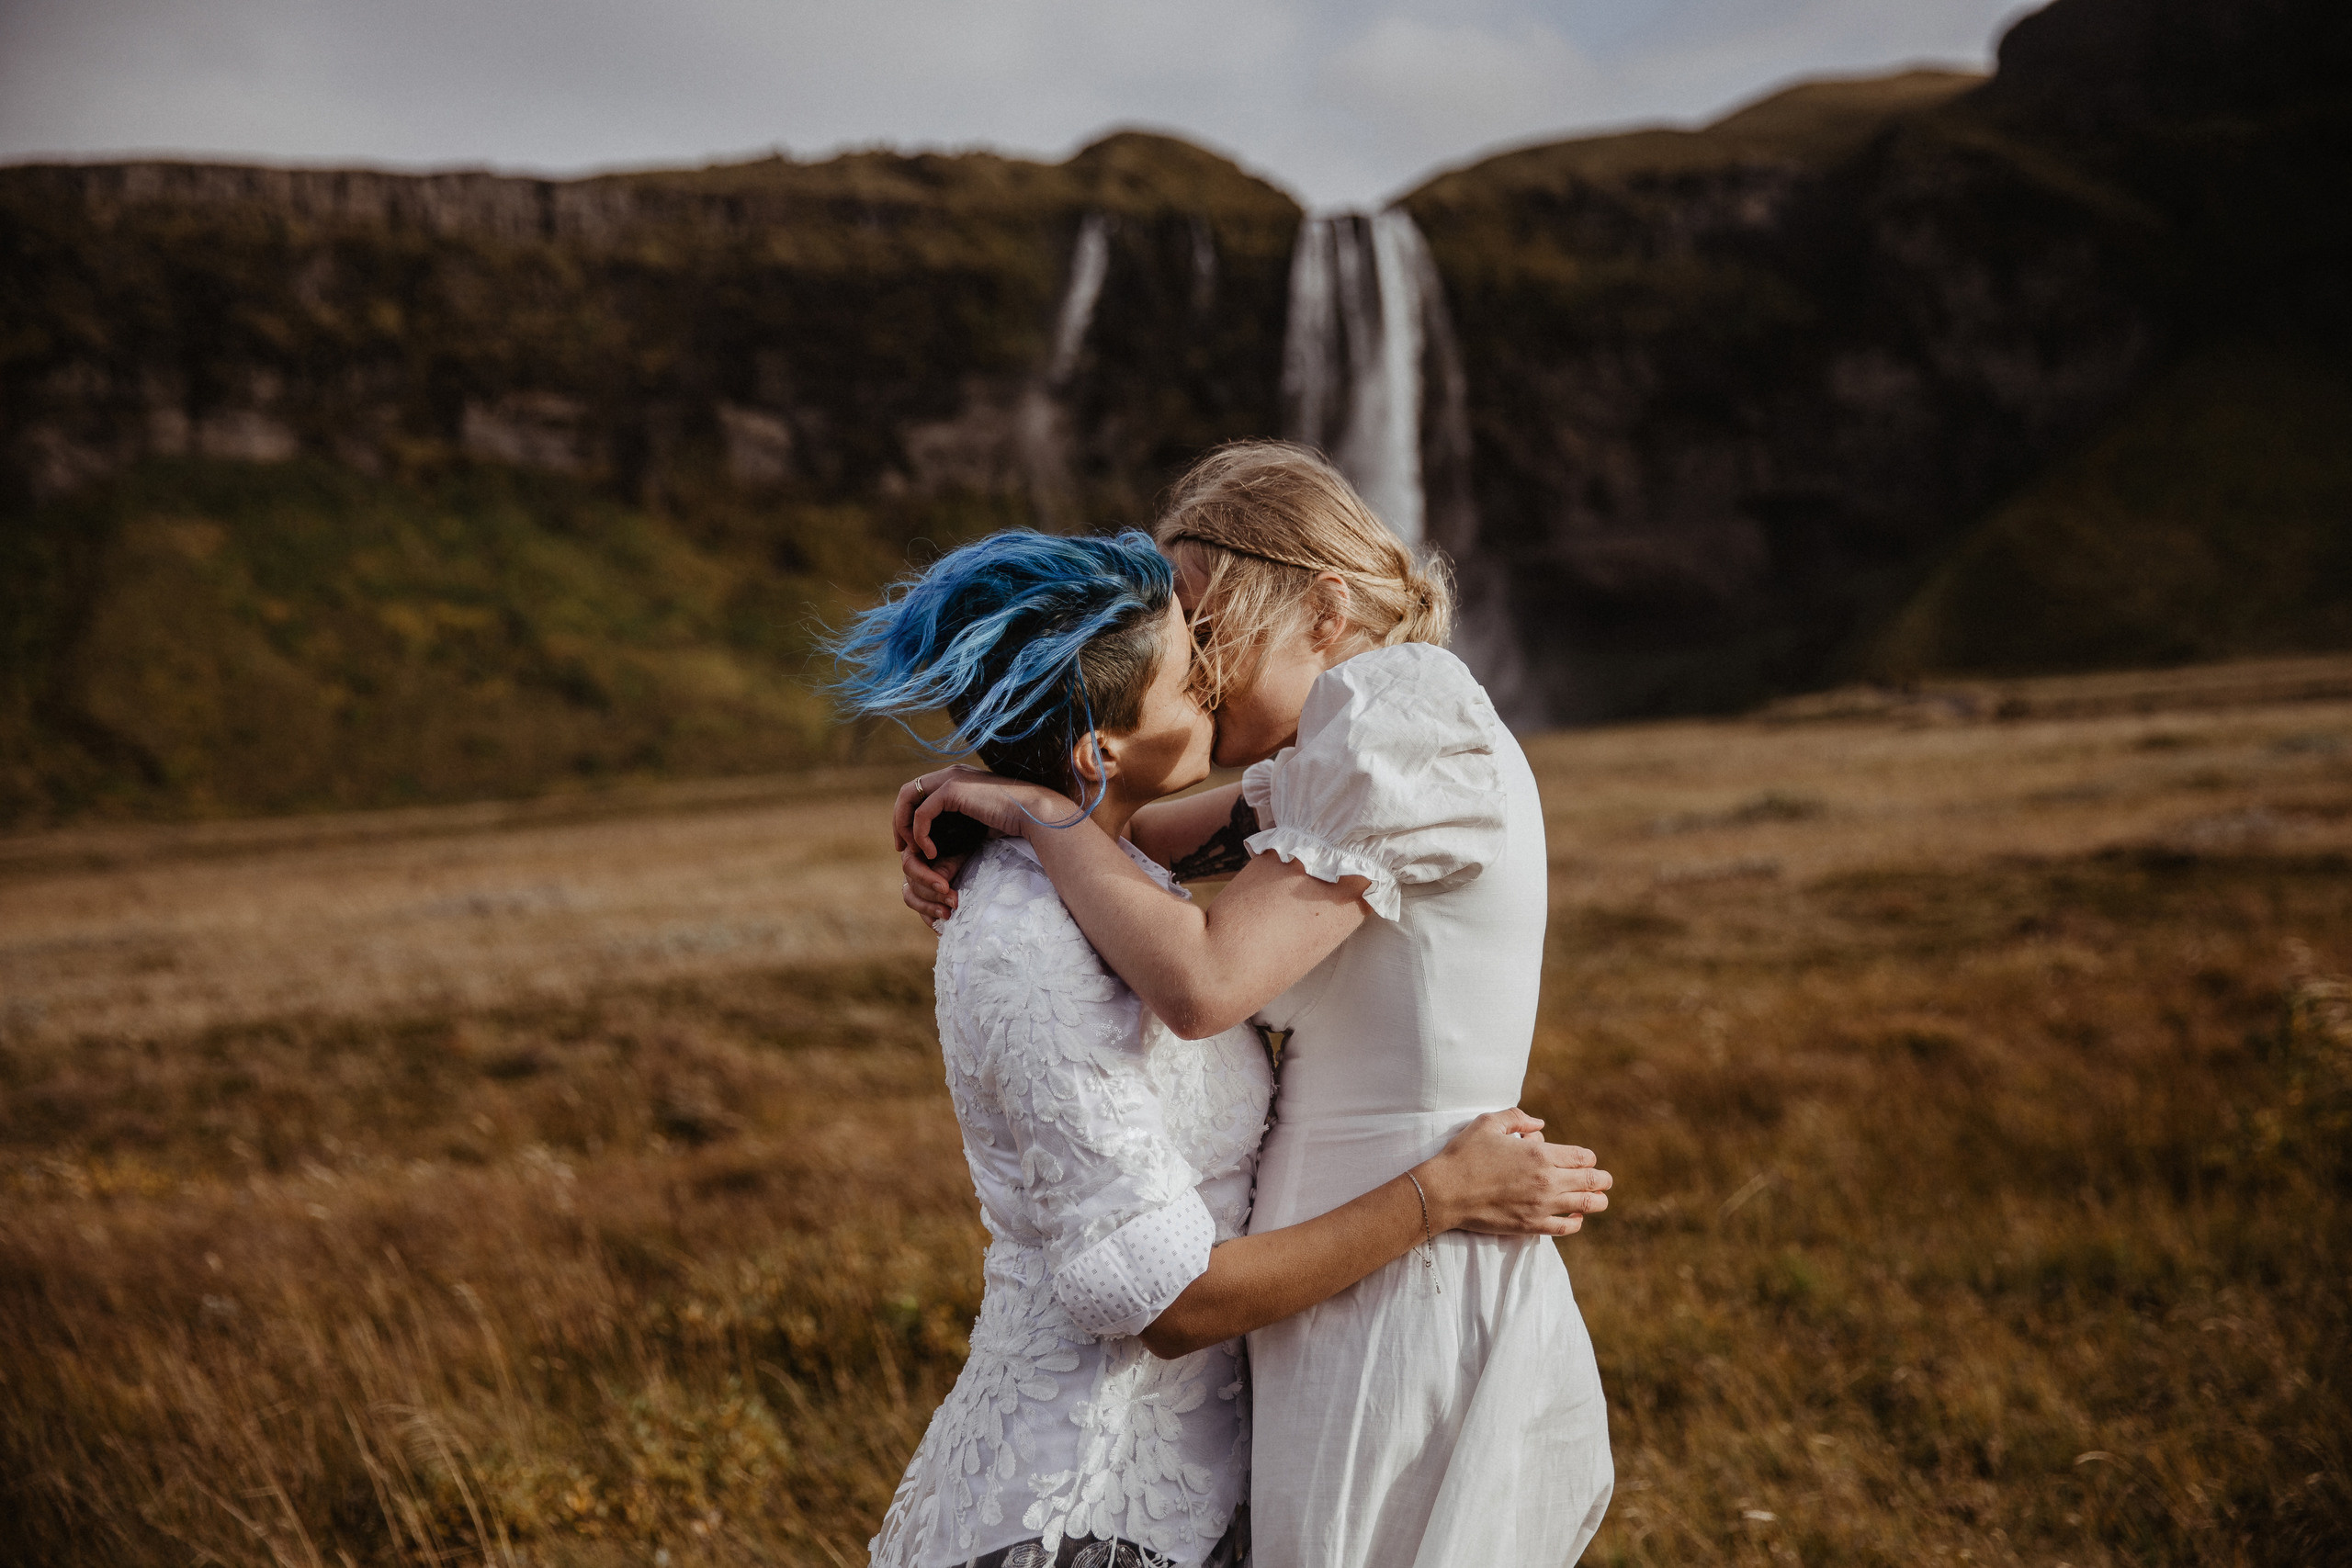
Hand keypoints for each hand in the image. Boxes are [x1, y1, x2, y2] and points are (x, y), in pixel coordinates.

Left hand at [899, 766, 1075, 858]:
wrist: (1033, 814)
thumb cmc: (1013, 822)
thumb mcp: (978, 821)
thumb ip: (959, 822)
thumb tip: (944, 840)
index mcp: (956, 779)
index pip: (918, 791)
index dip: (907, 816)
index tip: (910, 843)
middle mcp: (950, 773)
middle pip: (907, 792)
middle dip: (899, 820)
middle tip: (902, 848)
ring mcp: (951, 778)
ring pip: (908, 799)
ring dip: (904, 827)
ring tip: (913, 851)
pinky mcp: (953, 790)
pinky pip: (922, 813)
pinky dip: (921, 834)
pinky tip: (932, 852)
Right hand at [902, 841, 965, 922]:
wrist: (967, 847)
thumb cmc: (962, 845)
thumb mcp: (957, 851)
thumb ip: (947, 864)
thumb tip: (942, 883)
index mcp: (914, 852)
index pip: (911, 867)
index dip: (926, 879)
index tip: (946, 887)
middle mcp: (911, 870)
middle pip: (913, 887)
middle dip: (935, 897)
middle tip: (954, 903)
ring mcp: (914, 885)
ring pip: (913, 900)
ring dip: (930, 910)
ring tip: (948, 916)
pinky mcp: (923, 898)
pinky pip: (921, 912)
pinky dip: (932, 919)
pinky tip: (943, 927)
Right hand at [1414, 1109, 1610, 1237]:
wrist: (1445, 1193)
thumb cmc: (1464, 1155)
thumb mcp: (1488, 1123)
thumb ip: (1516, 1117)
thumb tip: (1539, 1124)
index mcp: (1540, 1154)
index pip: (1582, 1157)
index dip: (1588, 1158)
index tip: (1586, 1160)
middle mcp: (1547, 1181)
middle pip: (1591, 1181)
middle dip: (1602, 1179)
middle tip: (1605, 1180)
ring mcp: (1541, 1206)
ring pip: (1585, 1206)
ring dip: (1596, 1201)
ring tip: (1599, 1199)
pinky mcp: (1531, 1226)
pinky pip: (1566, 1227)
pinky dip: (1576, 1222)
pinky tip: (1576, 1217)